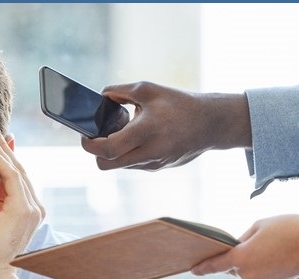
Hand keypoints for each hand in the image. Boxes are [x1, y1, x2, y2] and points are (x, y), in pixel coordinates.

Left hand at [0, 130, 44, 278]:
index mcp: (29, 208)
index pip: (19, 176)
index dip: (7, 156)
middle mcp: (35, 206)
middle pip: (20, 169)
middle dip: (5, 148)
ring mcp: (32, 208)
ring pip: (17, 170)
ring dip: (1, 151)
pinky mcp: (23, 209)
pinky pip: (12, 177)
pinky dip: (0, 162)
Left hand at [79, 82, 250, 170]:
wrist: (212, 124)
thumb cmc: (180, 104)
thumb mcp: (149, 90)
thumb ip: (120, 92)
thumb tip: (99, 98)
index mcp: (146, 132)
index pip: (107, 149)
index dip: (89, 144)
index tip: (86, 133)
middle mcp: (149, 153)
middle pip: (106, 164)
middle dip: (96, 151)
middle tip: (98, 135)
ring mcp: (153, 164)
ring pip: (119, 165)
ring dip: (113, 151)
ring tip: (123, 130)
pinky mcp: (158, 167)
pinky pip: (132, 163)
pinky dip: (128, 152)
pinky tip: (137, 137)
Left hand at [191, 214, 298, 278]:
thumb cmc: (289, 227)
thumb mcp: (260, 225)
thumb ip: (243, 239)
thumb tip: (237, 249)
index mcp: (241, 258)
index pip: (215, 265)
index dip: (203, 267)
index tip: (192, 270)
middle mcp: (249, 274)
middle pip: (234, 267)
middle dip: (238, 256)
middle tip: (255, 241)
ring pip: (249, 272)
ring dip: (253, 261)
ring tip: (272, 245)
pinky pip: (262, 275)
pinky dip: (265, 266)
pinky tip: (279, 254)